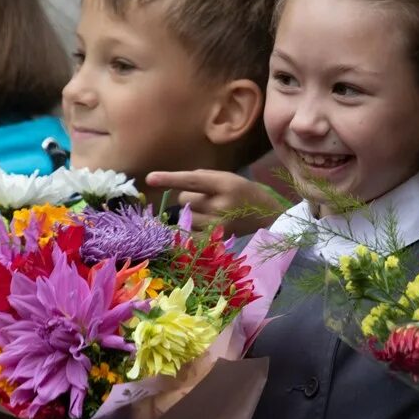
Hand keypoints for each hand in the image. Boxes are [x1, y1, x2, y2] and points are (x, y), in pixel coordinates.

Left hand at [145, 169, 285, 236]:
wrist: (269, 217)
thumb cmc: (245, 194)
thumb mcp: (229, 178)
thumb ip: (203, 178)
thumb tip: (174, 185)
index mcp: (225, 185)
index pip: (191, 180)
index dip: (169, 178)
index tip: (149, 178)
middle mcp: (221, 205)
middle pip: (184, 199)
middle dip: (190, 197)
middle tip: (208, 199)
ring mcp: (218, 225)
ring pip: (185, 216)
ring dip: (192, 213)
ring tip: (211, 213)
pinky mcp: (216, 240)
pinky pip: (189, 233)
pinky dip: (190, 229)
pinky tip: (204, 226)